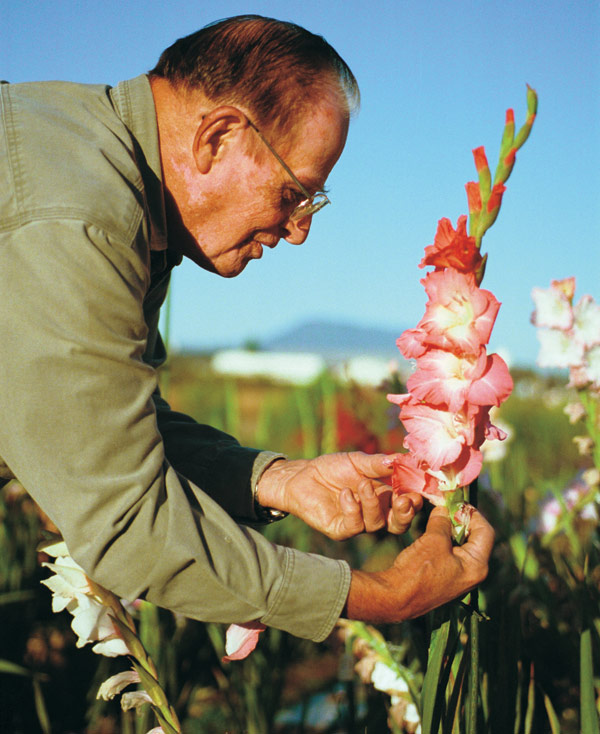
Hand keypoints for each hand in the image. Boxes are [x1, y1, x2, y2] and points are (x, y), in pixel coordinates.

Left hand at [256, 452, 422, 539]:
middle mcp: (375, 513)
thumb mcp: (358, 461)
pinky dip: (353, 509)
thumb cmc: (332, 467)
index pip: (407, 505)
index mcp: (385, 496)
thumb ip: (379, 463)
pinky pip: (354, 526)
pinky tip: (345, 493)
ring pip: (377, 524)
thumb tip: (402, 458)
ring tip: (361, 484)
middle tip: (402, 500)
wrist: (302, 475)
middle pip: (399, 525)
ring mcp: (358, 523)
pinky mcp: (340, 529)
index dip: (415, 502)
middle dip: (404, 514)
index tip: (418, 492)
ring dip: (373, 503)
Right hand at [344, 506, 493, 621]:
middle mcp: (472, 573)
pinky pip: (450, 553)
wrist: (396, 598)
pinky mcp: (445, 577)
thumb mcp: (433, 540)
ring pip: (460, 545)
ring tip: (436, 516)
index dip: (472, 513)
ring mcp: (459, 577)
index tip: (457, 502)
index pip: (485, 532)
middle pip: (474, 538)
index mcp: (477, 566)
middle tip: (446, 506)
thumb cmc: (418, 570)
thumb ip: (442, 522)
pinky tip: (430, 531)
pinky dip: (442, 540)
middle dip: (460, 520)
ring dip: (449, 529)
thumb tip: (444, 510)